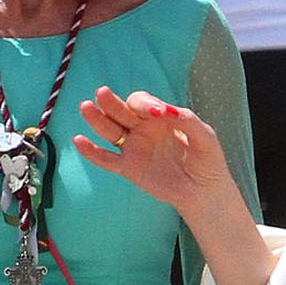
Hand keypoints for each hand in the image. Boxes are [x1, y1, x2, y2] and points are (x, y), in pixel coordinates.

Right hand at [74, 88, 239, 229]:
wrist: (204, 191)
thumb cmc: (207, 160)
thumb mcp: (204, 135)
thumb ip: (186, 120)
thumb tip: (165, 111)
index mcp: (158, 116)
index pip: (142, 102)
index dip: (144, 103)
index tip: (156, 113)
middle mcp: (142, 129)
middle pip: (120, 111)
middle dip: (111, 102)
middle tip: (102, 93)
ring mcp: (134, 148)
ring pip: (110, 130)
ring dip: (97, 119)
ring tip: (86, 107)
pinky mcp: (129, 168)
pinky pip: (106, 159)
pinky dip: (91, 151)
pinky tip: (78, 141)